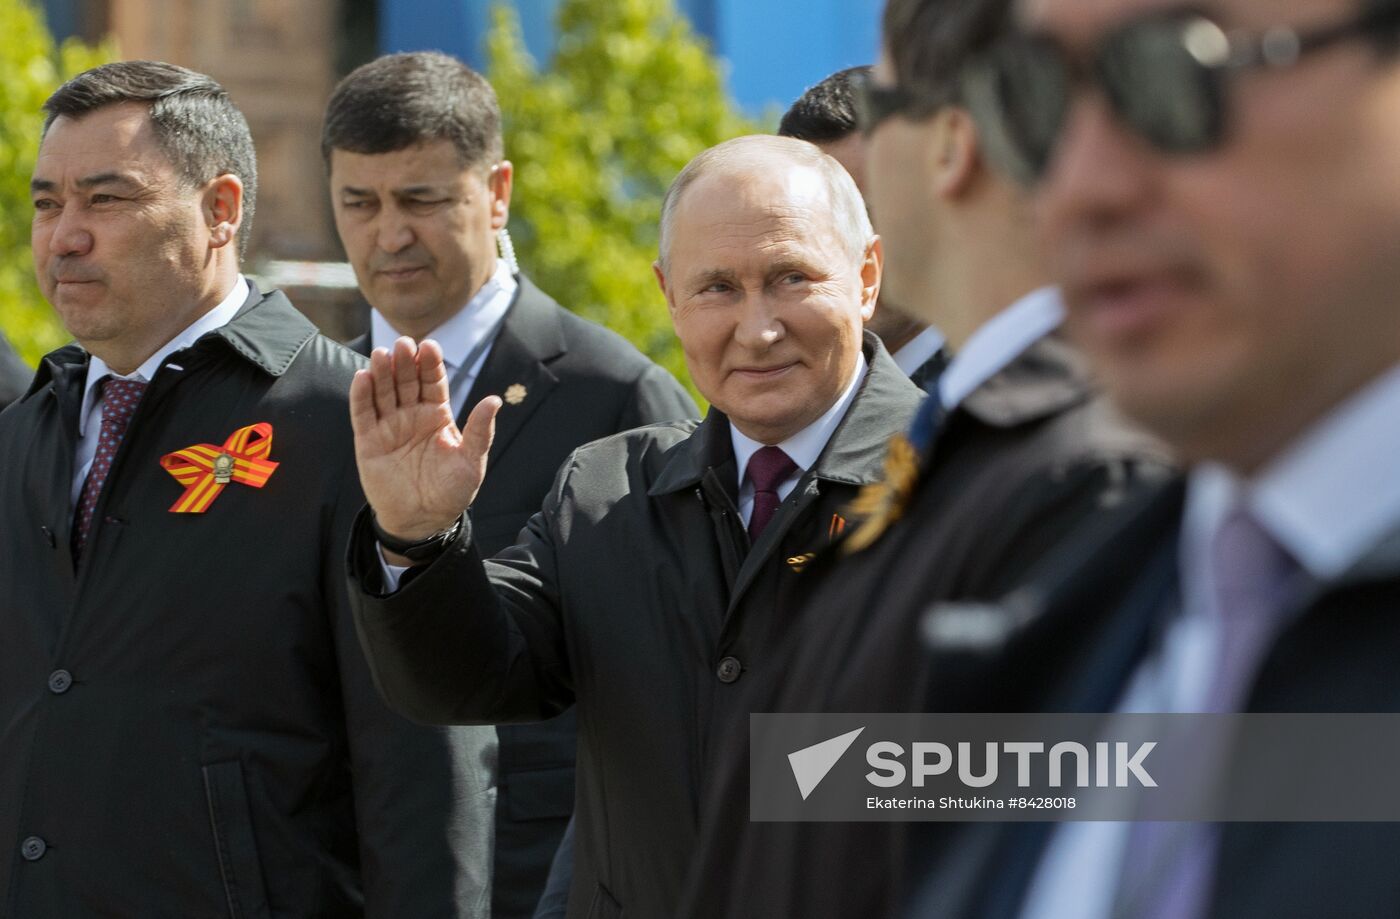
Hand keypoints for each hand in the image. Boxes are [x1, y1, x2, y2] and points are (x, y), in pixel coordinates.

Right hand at [350, 337, 501, 542]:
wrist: (423, 521)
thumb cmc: (451, 492)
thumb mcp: (471, 462)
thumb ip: (480, 431)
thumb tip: (494, 400)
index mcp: (437, 414)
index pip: (433, 382)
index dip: (430, 364)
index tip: (430, 346)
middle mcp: (412, 414)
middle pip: (406, 380)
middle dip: (405, 362)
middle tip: (404, 344)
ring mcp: (389, 426)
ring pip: (383, 392)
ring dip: (382, 372)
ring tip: (382, 354)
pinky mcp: (368, 440)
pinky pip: (363, 414)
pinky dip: (361, 395)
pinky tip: (362, 377)